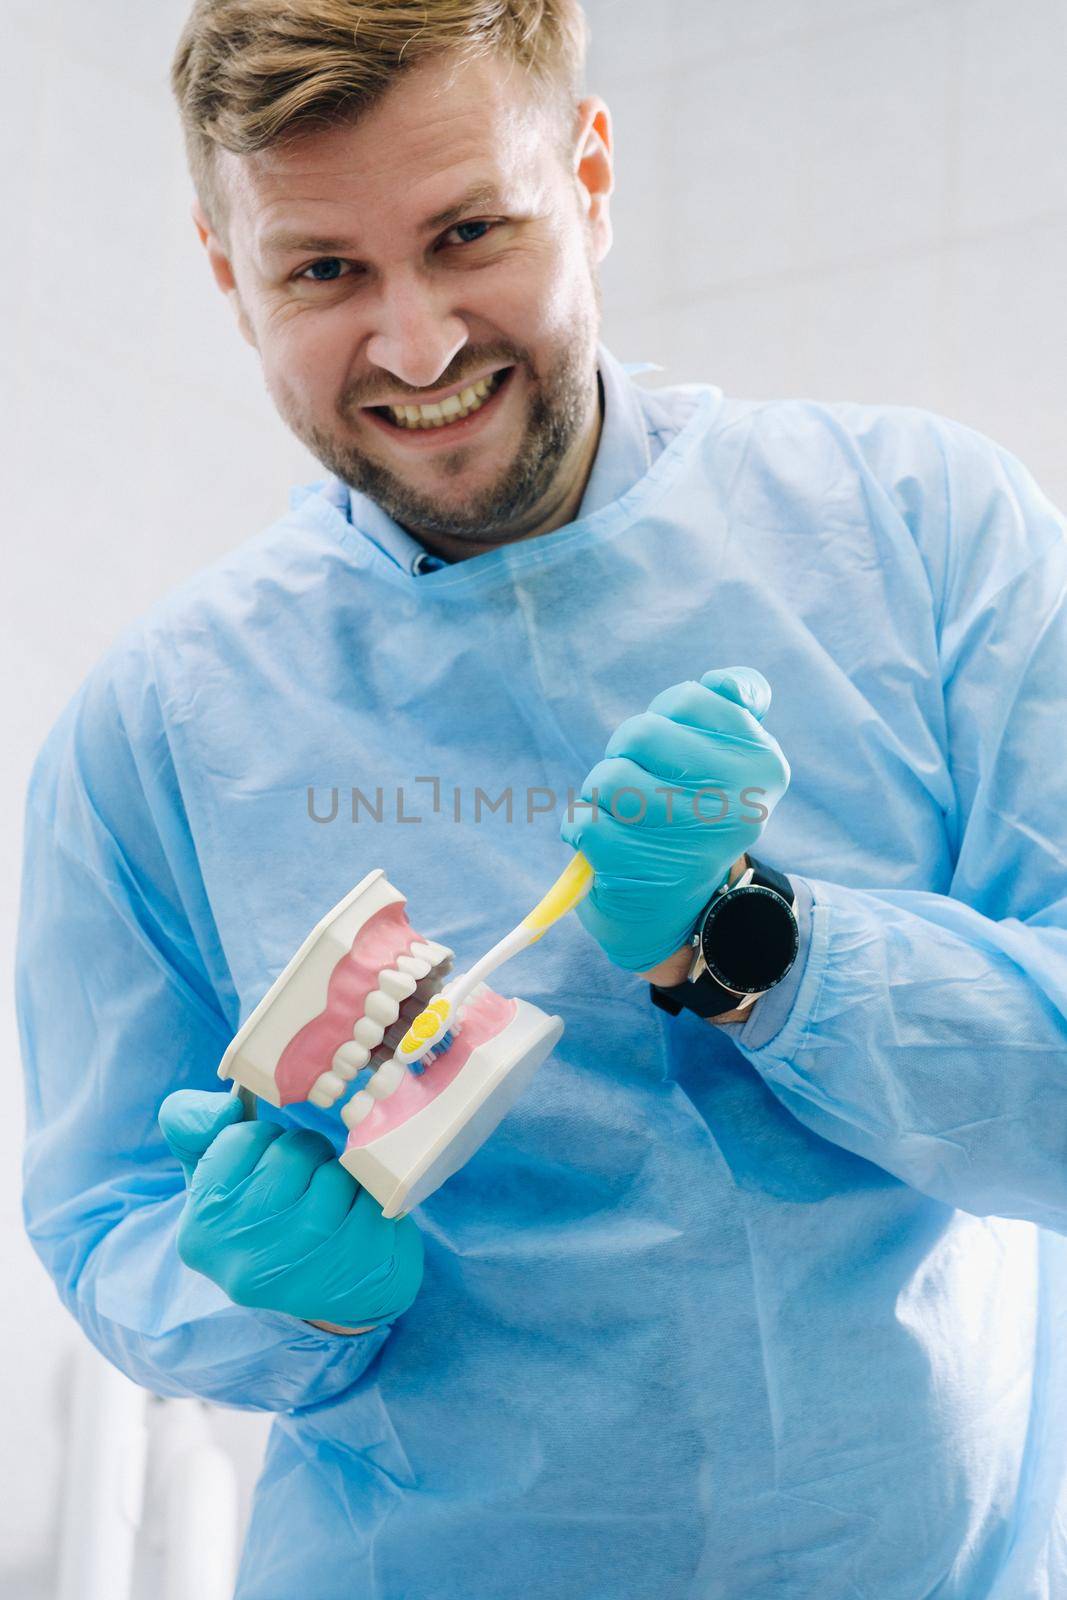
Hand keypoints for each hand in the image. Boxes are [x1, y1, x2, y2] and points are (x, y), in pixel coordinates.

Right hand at [158, 1090, 423, 1328]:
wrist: (335, 1290)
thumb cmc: (269, 1219)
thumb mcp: (217, 1178)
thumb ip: (195, 1128)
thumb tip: (227, 1103)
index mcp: (200, 1231)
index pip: (243, 1137)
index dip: (266, 1141)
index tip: (266, 1168)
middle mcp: (244, 1259)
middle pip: (291, 1153)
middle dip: (307, 1155)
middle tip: (306, 1183)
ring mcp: (304, 1270)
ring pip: (334, 1175)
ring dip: (340, 1177)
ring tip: (332, 1203)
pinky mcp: (357, 1271)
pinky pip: (373, 1199)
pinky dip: (372, 1197)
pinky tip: (360, 1217)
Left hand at [559, 667, 789, 971]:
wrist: (681, 910)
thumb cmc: (697, 813)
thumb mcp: (733, 758)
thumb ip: (737, 705)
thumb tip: (726, 683)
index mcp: (762, 764)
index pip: (687, 699)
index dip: (663, 719)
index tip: (673, 753)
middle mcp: (736, 804)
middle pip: (639, 734)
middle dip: (625, 753)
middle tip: (637, 783)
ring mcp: (689, 840)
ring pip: (608, 777)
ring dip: (599, 790)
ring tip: (617, 811)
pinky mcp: (640, 871)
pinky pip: (584, 820)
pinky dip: (580, 825)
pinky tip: (601, 839)